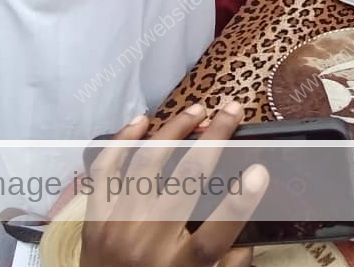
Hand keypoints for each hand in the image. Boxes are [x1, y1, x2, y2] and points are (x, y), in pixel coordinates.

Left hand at [79, 103, 265, 266]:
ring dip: (174, 130)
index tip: (259, 171)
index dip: (239, 203)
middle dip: (214, 139)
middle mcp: (147, 244)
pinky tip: (142, 121)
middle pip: (185, 182)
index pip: (215, 235)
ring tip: (197, 110)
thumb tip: (248, 238)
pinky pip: (106, 171)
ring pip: (147, 164)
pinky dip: (123, 141)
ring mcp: (116, 228)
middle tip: (233, 109)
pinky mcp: (93, 219)